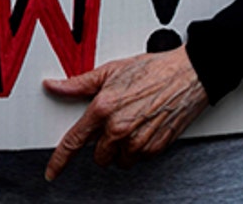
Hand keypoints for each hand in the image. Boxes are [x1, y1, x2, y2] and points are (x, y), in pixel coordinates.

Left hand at [43, 46, 209, 179]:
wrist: (189, 74)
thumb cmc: (154, 70)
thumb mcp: (112, 70)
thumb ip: (79, 84)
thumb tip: (55, 86)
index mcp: (103, 108)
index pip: (73, 142)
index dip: (60, 160)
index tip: (53, 171)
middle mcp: (118, 128)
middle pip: (98, 156)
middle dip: (103, 144)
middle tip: (116, 123)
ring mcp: (138, 140)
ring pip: (119, 160)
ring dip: (122, 148)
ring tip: (134, 123)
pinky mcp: (155, 148)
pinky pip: (139, 159)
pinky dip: (140, 148)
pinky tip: (146, 128)